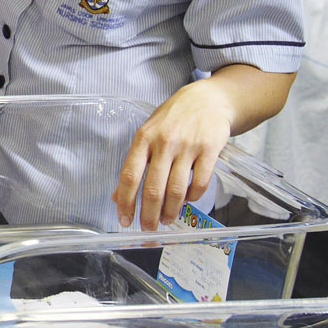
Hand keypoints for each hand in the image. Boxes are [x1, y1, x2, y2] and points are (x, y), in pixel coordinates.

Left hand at [113, 78, 236, 230]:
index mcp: (144, 139)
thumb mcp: (148, 134)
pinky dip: (193, 197)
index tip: (124, 220)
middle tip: (148, 228)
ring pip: (176, 190)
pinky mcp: (209, 150)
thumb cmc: (174, 119)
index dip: (126, 202)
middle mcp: (164, 143)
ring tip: (167, 219)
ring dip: (170, 211)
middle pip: (153, 188)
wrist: (208, 99)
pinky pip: (199, 183)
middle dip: (149, 214)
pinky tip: (188, 200)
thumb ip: (135, 164)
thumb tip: (118, 195)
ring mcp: (187, 146)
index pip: (130, 176)